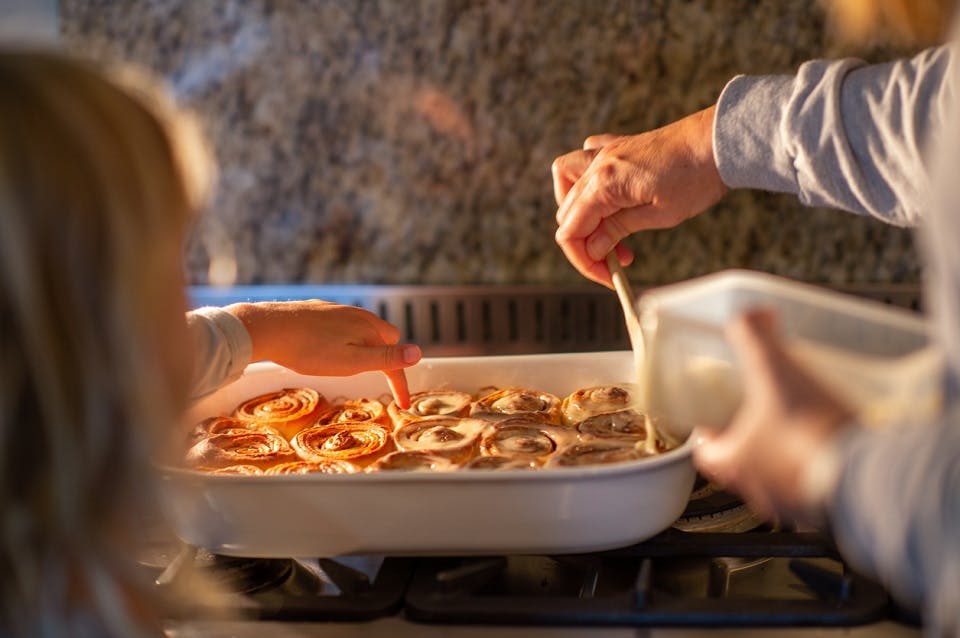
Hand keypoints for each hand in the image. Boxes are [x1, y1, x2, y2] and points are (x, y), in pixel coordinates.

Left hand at [225, 301, 421, 407]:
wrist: (267, 328)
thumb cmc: (310, 350)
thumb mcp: (352, 361)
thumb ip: (386, 358)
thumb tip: (418, 353)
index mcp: (369, 327)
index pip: (396, 356)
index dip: (400, 382)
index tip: (401, 404)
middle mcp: (357, 315)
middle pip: (385, 338)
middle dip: (386, 358)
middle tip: (377, 379)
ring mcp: (337, 311)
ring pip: (362, 332)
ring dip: (366, 349)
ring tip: (352, 368)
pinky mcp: (320, 311)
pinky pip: (343, 327)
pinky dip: (346, 341)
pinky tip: (328, 351)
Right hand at [551, 105, 726, 286]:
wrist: (718, 141)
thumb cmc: (695, 177)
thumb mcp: (659, 215)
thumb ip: (618, 231)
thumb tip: (592, 249)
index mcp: (604, 184)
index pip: (570, 230)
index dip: (583, 260)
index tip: (606, 275)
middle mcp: (597, 164)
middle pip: (566, 212)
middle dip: (585, 243)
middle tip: (615, 260)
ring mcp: (606, 152)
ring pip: (566, 180)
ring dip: (575, 209)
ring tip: (602, 228)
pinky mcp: (619, 146)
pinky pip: (585, 158)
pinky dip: (587, 180)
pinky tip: (607, 195)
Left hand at [693, 309, 851, 521]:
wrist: (864, 475)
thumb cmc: (809, 432)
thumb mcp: (772, 370)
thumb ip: (754, 337)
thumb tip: (751, 316)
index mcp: (733, 465)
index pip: (706, 452)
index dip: (710, 429)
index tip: (719, 411)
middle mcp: (759, 492)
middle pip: (744, 465)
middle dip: (753, 437)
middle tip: (767, 410)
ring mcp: (794, 506)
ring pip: (781, 479)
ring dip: (788, 454)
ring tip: (805, 424)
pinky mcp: (828, 510)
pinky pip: (817, 489)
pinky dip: (821, 468)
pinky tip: (836, 445)